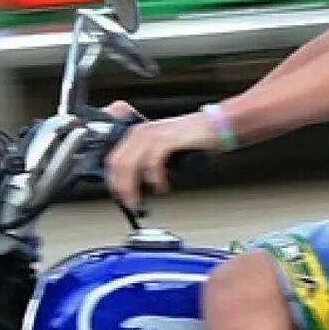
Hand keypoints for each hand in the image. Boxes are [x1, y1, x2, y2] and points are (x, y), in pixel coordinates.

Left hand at [103, 103, 222, 205]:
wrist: (216, 126)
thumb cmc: (192, 137)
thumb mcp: (163, 146)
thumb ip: (148, 159)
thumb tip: (137, 182)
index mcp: (138, 133)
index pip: (113, 158)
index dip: (112, 180)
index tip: (119, 196)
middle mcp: (142, 132)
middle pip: (118, 163)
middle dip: (120, 188)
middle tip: (129, 203)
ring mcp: (154, 134)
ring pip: (130, 164)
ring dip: (132, 187)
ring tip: (139, 200)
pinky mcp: (168, 139)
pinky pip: (152, 162)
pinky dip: (154, 178)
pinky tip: (161, 187)